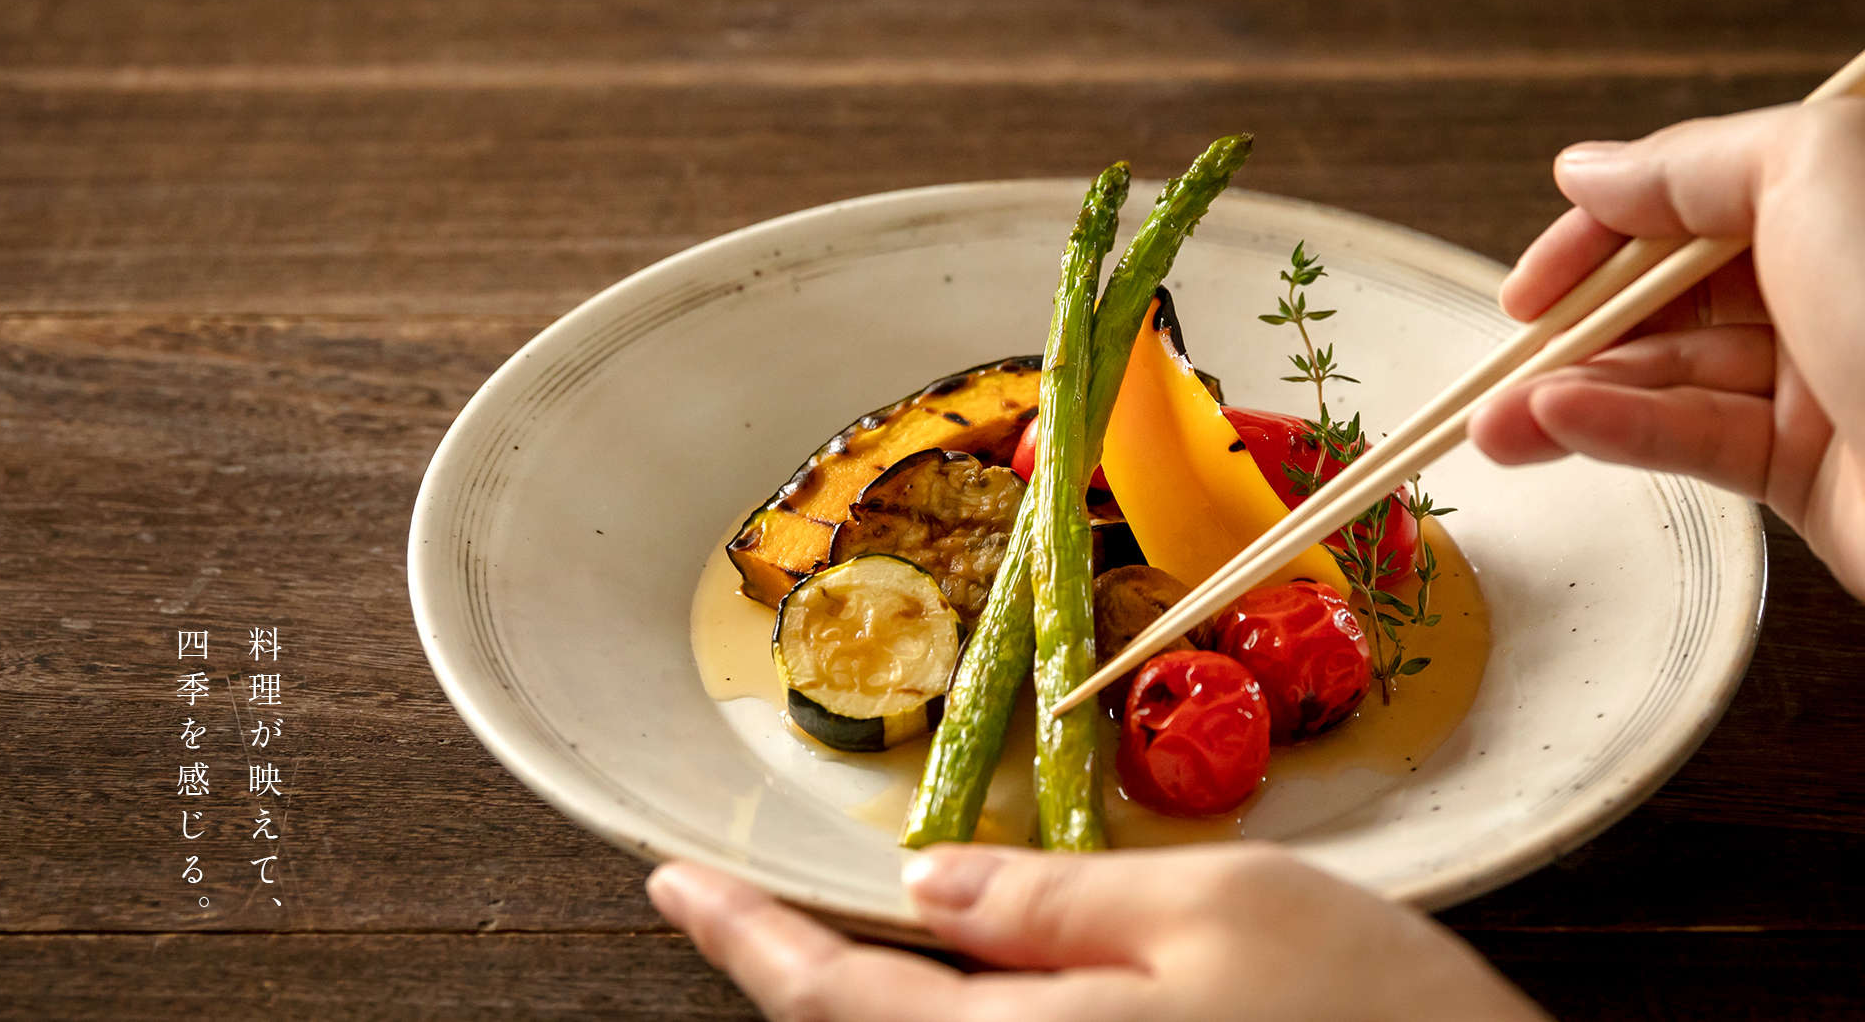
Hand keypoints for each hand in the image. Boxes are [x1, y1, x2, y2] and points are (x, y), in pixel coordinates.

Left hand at [647, 843, 1547, 1021]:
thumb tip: (924, 886)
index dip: (738, 935)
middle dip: (798, 978)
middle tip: (744, 900)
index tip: (668, 879)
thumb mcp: (1218, 911)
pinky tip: (983, 986)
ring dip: (874, 1008)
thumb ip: (1053, 901)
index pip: (825, 1002)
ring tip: (854, 937)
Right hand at [1470, 99, 1864, 598]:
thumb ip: (1691, 164)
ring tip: (1495, 425)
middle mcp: (1830, 285)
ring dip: (1571, 395)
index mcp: (1837, 202)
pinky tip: (1556, 428)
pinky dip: (1620, 433)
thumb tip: (1590, 171)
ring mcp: (1819, 379)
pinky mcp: (1807, 470)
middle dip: (1575, 327)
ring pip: (1666, 376)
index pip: (1690, 202)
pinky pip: (1692, 440)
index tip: (1530, 280)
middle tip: (1500, 358)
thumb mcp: (1812, 175)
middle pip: (1669, 296)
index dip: (1600, 236)